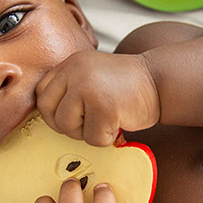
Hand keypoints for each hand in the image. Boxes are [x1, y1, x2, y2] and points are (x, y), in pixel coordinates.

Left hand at [36, 51, 159, 145]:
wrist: (160, 81)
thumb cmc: (126, 85)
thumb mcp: (91, 74)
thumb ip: (70, 87)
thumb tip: (48, 115)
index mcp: (70, 64)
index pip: (41, 93)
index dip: (53, 111)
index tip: (74, 115)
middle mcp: (75, 72)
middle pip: (49, 111)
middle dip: (66, 125)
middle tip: (89, 122)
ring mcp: (88, 88)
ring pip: (67, 127)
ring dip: (87, 132)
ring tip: (106, 120)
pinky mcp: (104, 107)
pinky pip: (92, 138)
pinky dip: (106, 138)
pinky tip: (119, 123)